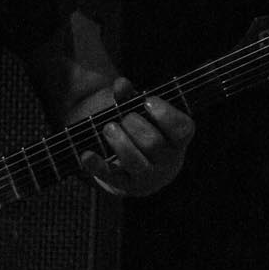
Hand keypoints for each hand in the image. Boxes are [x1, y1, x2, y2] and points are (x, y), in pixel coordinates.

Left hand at [78, 77, 193, 197]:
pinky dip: (96, 165)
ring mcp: (147, 176)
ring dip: (119, 142)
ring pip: (135, 162)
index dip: (166, 114)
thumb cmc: (141, 131)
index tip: (147, 101)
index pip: (182, 129)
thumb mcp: (139, 113)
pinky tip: (85, 155)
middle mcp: (168, 161)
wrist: (135, 168)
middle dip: (135, 125)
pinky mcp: (125, 186)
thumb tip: (121, 83)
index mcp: (178, 140)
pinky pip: (111, 177)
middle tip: (124, 117)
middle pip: (153, 143)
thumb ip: (130, 97)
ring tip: (108, 128)